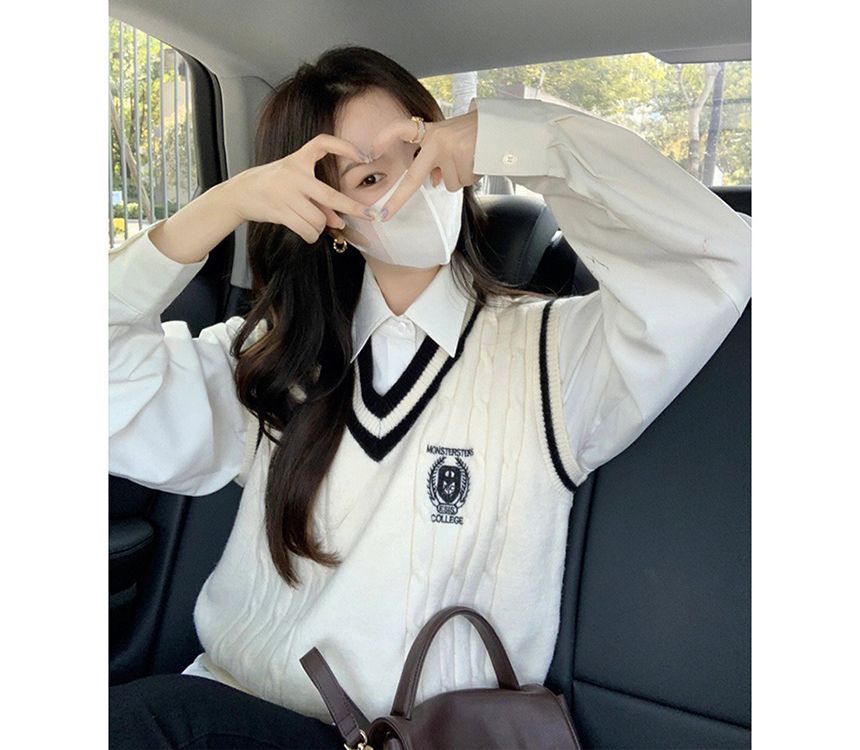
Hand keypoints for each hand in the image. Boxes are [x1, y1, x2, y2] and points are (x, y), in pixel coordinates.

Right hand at [225, 134, 372, 243]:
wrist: (240, 193)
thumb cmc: (274, 186)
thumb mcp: (296, 184)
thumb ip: (319, 201)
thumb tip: (339, 223)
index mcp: (298, 160)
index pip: (322, 144)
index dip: (343, 146)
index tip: (363, 155)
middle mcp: (293, 175)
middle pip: (329, 196)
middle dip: (353, 208)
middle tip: (371, 215)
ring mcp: (285, 193)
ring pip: (318, 220)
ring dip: (320, 228)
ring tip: (314, 227)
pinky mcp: (279, 211)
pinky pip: (306, 230)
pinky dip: (311, 236)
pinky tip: (308, 233)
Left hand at [368, 107, 481, 222]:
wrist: (501, 127)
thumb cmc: (472, 134)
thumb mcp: (449, 140)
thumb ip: (437, 160)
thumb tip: (435, 182)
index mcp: (430, 132)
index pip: (402, 129)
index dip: (386, 137)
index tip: (372, 150)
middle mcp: (437, 141)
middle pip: (414, 177)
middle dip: (397, 200)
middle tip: (382, 216)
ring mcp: (452, 152)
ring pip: (448, 184)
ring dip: (459, 176)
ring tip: (470, 159)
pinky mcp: (467, 161)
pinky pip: (463, 182)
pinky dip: (470, 176)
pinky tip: (477, 161)